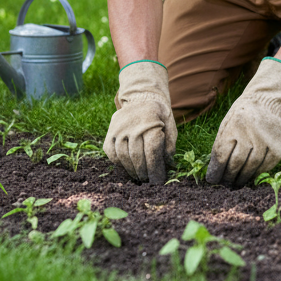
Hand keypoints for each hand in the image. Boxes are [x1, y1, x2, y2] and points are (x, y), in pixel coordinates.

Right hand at [104, 61, 176, 183]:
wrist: (142, 99)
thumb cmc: (160, 117)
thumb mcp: (170, 127)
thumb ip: (169, 146)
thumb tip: (167, 166)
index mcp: (151, 122)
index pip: (151, 152)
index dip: (155, 170)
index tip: (158, 181)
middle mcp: (133, 124)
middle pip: (137, 156)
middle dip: (144, 172)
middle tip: (148, 182)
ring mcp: (119, 128)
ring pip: (123, 156)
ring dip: (131, 170)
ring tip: (139, 177)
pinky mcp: (110, 131)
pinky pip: (111, 152)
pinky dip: (119, 163)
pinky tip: (127, 168)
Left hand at [206, 57, 280, 187]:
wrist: (267, 102)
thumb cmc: (241, 117)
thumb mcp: (227, 124)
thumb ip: (221, 145)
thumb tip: (215, 172)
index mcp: (234, 126)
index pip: (222, 155)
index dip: (216, 170)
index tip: (213, 180)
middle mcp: (250, 133)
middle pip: (237, 163)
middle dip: (229, 176)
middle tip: (226, 183)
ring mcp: (266, 140)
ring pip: (252, 167)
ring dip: (242, 178)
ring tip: (237, 183)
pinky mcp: (278, 147)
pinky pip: (266, 167)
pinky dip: (256, 174)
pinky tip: (251, 175)